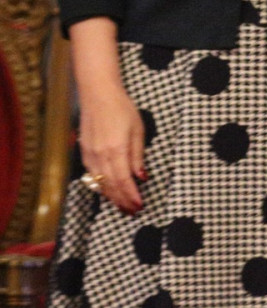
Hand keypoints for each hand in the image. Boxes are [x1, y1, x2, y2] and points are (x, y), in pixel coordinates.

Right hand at [76, 84, 144, 214]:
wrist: (98, 95)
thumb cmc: (122, 109)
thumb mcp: (138, 131)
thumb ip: (138, 156)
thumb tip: (141, 177)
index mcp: (116, 150)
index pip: (124, 181)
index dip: (131, 196)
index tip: (140, 206)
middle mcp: (100, 156)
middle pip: (111, 186)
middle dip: (122, 201)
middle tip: (133, 212)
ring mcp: (89, 155)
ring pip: (99, 183)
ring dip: (112, 197)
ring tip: (123, 207)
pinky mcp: (84, 152)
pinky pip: (92, 175)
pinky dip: (101, 186)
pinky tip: (109, 191)